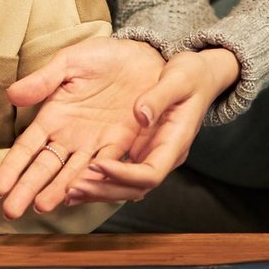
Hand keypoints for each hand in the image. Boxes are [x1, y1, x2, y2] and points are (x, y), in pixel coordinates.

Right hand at [0, 36, 165, 219]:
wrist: (143, 55)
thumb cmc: (103, 57)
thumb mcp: (70, 62)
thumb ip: (43, 80)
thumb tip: (12, 95)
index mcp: (53, 117)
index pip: (27, 148)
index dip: (12, 167)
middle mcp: (71, 136)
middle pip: (44, 168)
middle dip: (27, 189)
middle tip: (11, 211)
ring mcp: (95, 143)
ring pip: (72, 172)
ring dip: (57, 190)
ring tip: (42, 206)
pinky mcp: (121, 144)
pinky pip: (106, 165)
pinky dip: (93, 179)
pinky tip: (79, 193)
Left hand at [66, 47, 240, 204]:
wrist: (199, 76)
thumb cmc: (191, 76)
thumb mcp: (178, 79)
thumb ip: (159, 97)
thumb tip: (141, 115)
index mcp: (176, 142)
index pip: (151, 173)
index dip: (123, 175)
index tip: (96, 164)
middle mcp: (164, 155)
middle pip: (135, 188)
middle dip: (104, 190)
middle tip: (72, 188)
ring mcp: (152, 154)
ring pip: (125, 186)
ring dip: (98, 190)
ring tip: (68, 192)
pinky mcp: (140, 149)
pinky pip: (120, 172)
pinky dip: (99, 179)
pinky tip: (74, 181)